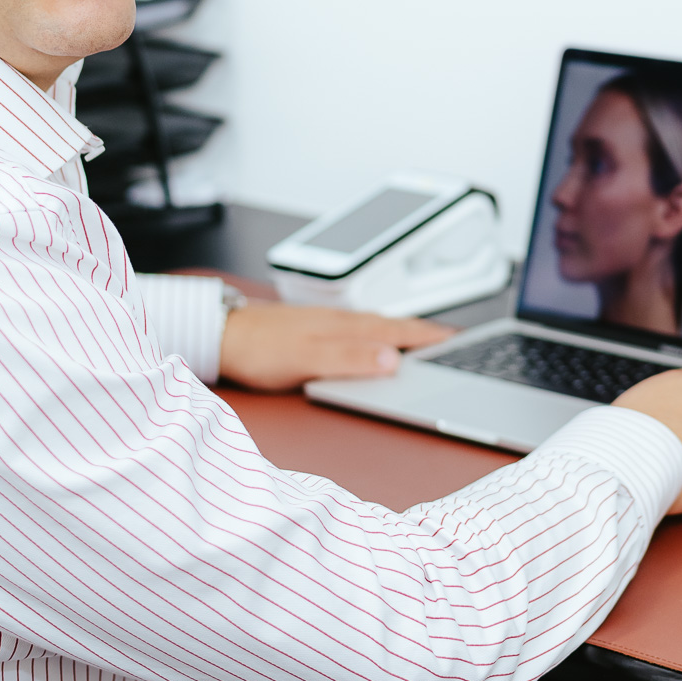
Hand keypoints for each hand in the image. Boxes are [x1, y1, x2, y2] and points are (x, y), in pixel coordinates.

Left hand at [216, 302, 452, 391]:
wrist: (223, 334)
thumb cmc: (259, 348)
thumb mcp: (307, 359)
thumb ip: (350, 358)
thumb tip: (393, 359)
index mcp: (349, 327)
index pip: (401, 331)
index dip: (431, 338)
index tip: (458, 343)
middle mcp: (344, 321)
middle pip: (396, 327)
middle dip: (426, 334)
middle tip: (454, 342)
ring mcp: (331, 324)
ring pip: (379, 327)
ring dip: (406, 333)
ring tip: (426, 340)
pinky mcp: (319, 330)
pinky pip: (362, 330)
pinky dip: (381, 335)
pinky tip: (378, 341)